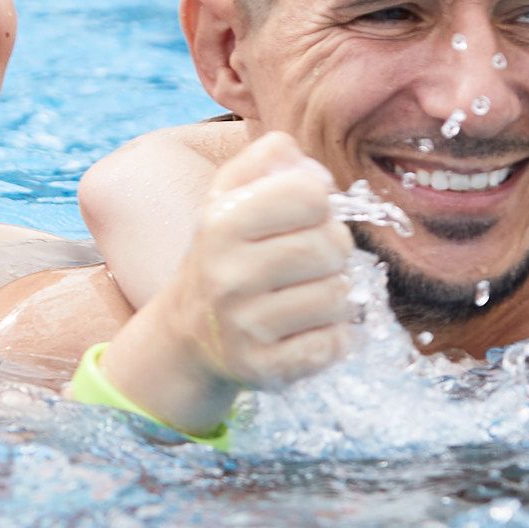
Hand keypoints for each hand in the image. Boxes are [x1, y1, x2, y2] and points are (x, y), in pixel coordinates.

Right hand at [100, 131, 356, 432]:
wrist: (188, 332)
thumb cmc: (225, 253)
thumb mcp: (228, 196)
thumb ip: (266, 159)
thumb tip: (308, 164)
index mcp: (221, 222)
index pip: (311, 194)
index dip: (320, 203)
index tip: (305, 216)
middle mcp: (228, 275)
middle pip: (332, 246)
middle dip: (334, 249)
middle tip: (312, 259)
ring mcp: (244, 326)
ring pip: (340, 296)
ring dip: (336, 294)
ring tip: (309, 294)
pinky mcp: (264, 367)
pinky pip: (335, 344)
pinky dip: (336, 336)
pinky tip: (312, 328)